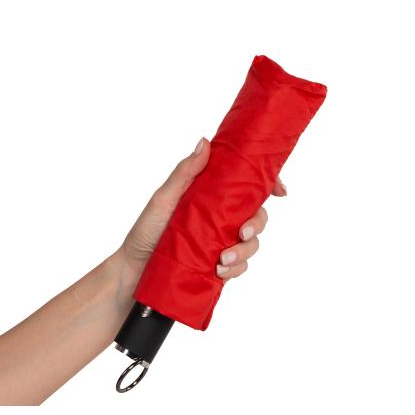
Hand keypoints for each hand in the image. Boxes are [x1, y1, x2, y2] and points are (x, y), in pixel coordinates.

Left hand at [118, 137, 286, 281]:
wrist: (134, 272)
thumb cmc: (146, 232)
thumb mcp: (164, 198)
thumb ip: (185, 172)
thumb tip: (205, 142)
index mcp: (212, 196)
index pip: (248, 186)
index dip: (269, 184)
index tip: (280, 191)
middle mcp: (221, 217)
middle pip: (257, 215)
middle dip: (258, 224)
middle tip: (242, 233)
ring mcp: (221, 242)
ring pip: (252, 243)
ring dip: (244, 252)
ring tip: (222, 260)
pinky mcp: (219, 265)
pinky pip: (241, 266)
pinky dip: (235, 269)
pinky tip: (219, 271)